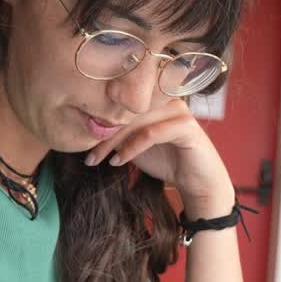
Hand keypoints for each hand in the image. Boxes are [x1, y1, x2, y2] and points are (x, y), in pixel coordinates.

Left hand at [87, 100, 233, 217]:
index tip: (82, 142)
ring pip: (135, 120)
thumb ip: (118, 135)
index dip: (99, 120)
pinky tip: (118, 161)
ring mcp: (178, 110)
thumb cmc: (168, 162)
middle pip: (126, 110)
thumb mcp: (135, 146)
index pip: (121, 103)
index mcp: (155, 98)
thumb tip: (87, 130)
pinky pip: (151, 134)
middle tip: (87, 155)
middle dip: (102, 134)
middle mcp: (167, 99)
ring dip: (112, 141)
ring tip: (98, 159)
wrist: (198, 183)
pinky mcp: (186, 126)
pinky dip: (131, 148)